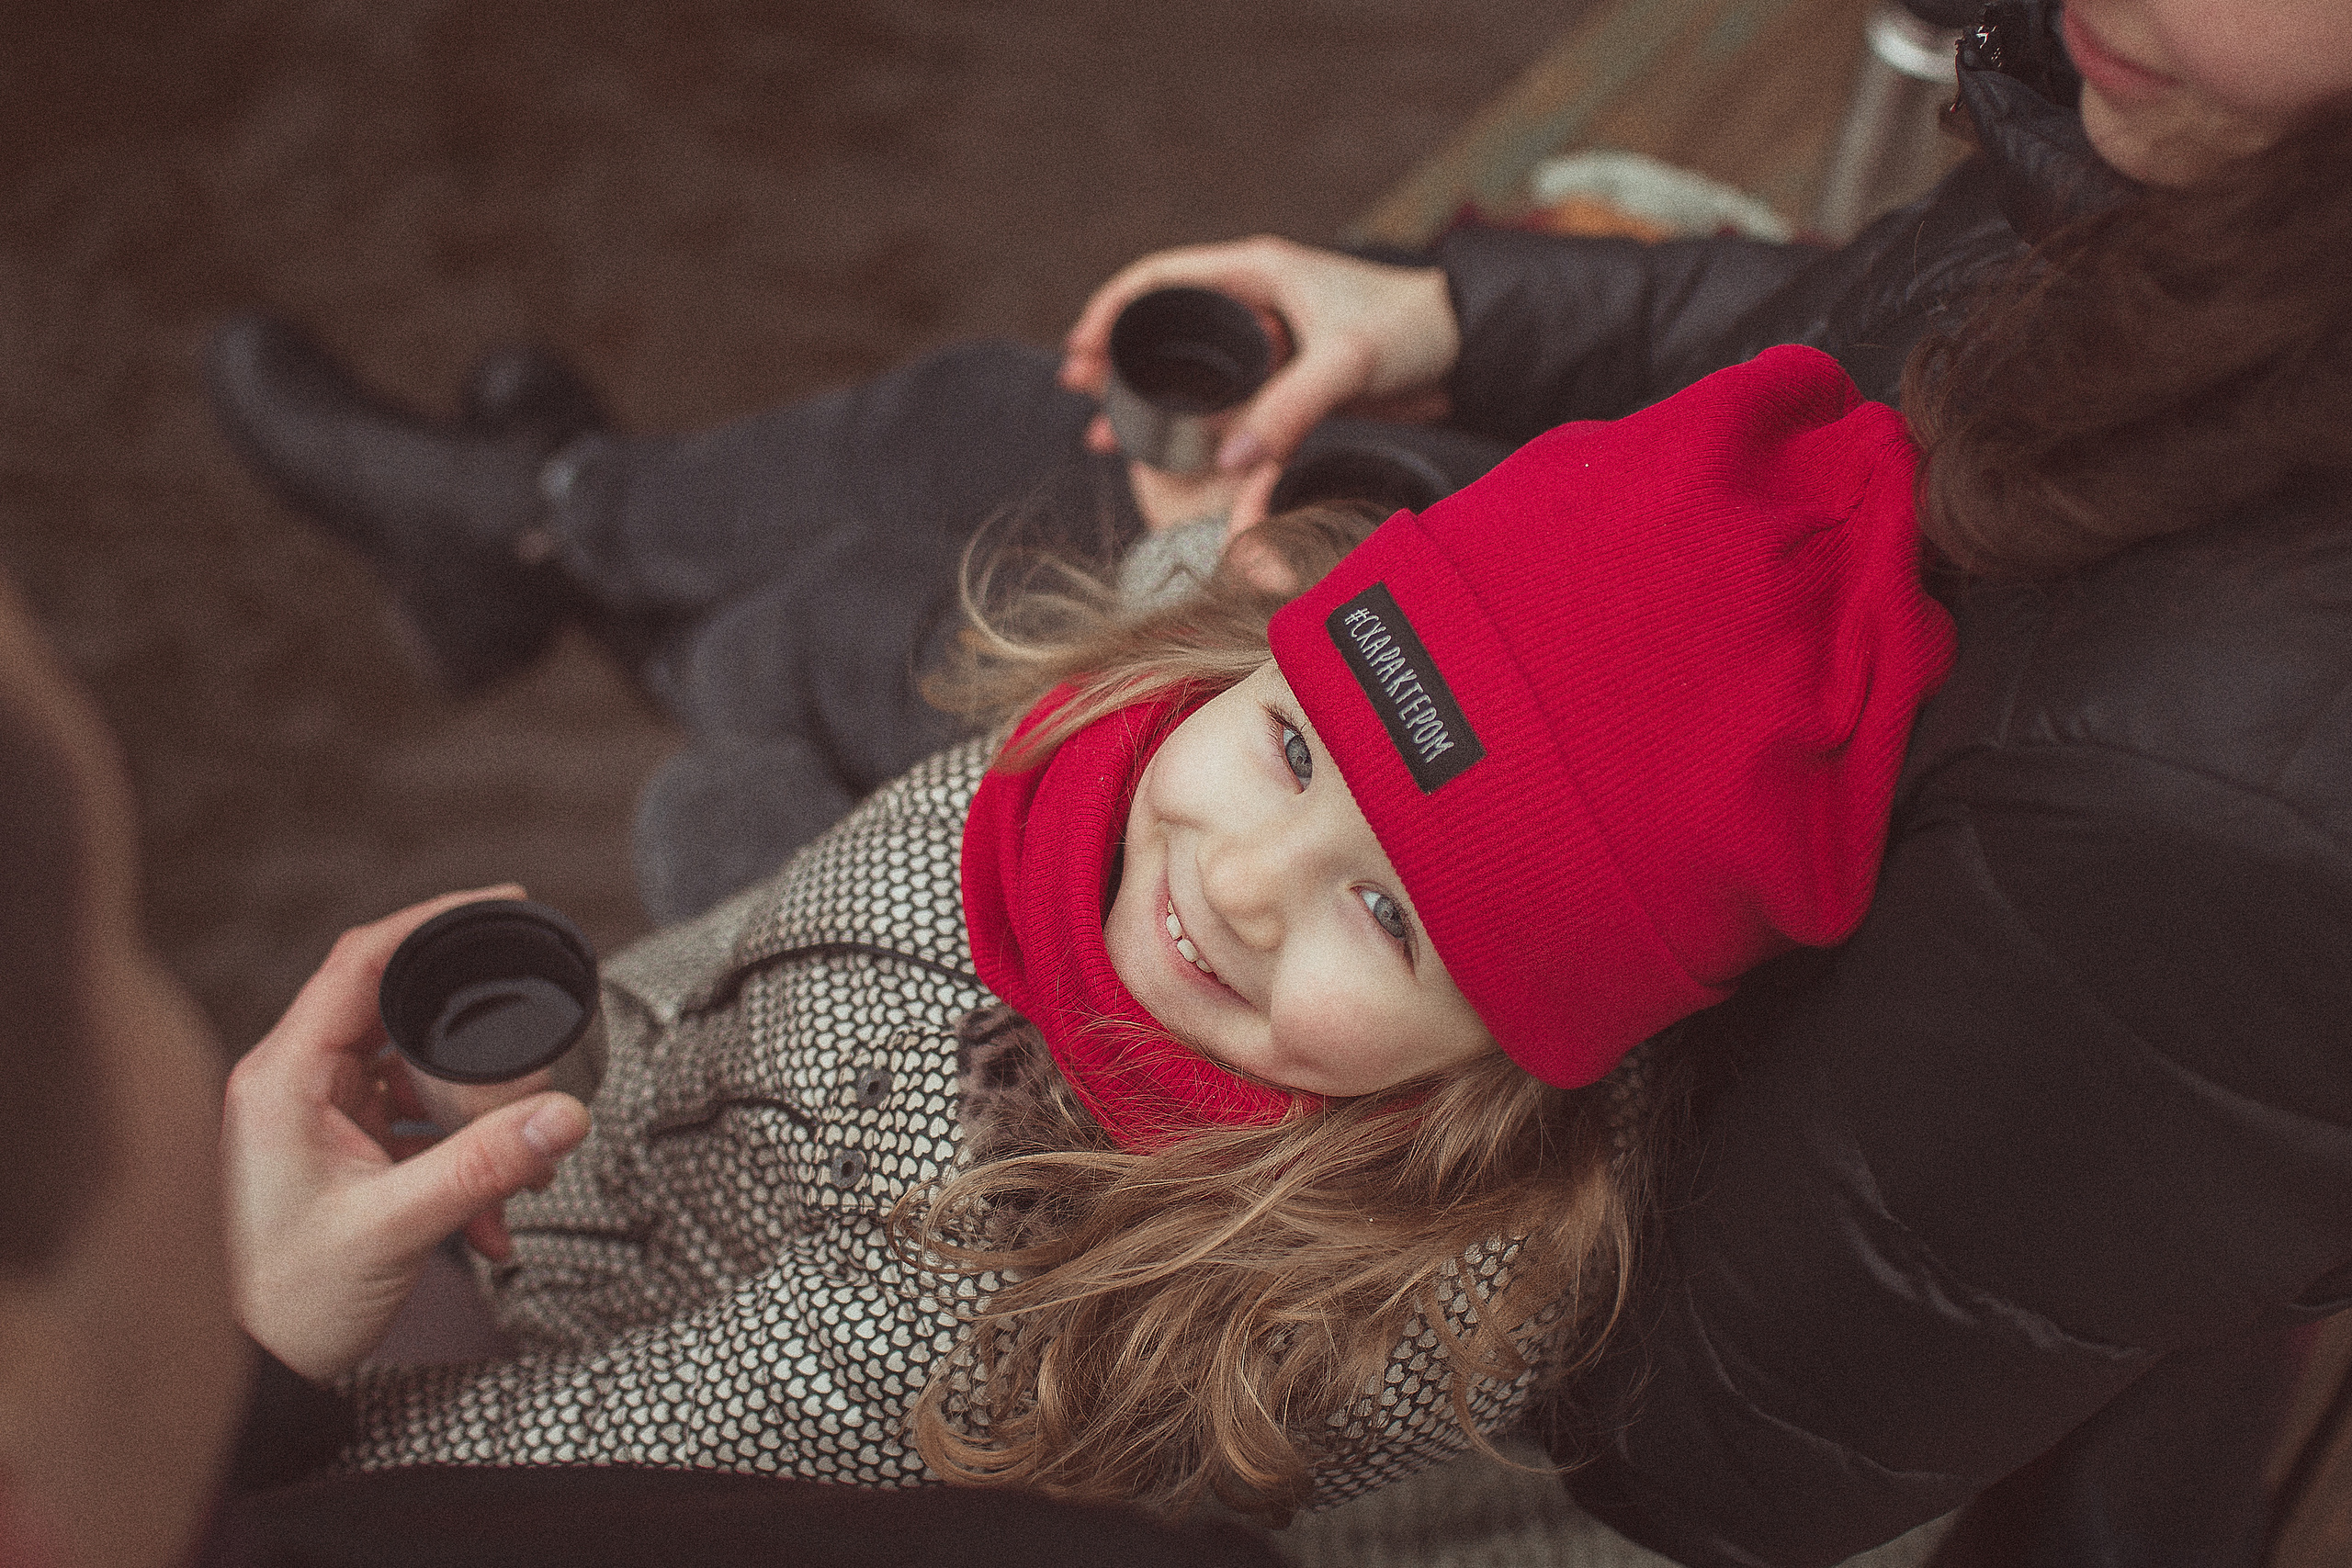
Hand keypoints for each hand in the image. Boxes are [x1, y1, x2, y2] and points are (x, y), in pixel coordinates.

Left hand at [221, 886, 592, 1382]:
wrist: (247, 1381)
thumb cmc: (283, 1304)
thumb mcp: (395, 1229)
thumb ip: (484, 1168)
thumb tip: (568, 1116)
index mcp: (286, 1077)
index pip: (360, 962)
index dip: (432, 921)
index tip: (502, 902)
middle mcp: (294, 1084)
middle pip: (399, 1017)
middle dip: (475, 1049)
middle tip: (533, 1063)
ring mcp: (314, 1119)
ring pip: (414, 1078)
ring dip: (473, 1120)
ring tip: (517, 1174)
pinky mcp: (335, 1155)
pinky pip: (411, 1129)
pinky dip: (457, 1162)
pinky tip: (488, 1222)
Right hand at [1062, 235, 1460, 532]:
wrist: (1470, 346)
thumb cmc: (1414, 331)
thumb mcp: (1347, 365)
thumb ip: (1290, 410)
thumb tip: (1231, 462)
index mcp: (1257, 270)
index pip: (1159, 277)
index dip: (1111, 310)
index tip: (1080, 351)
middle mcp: (1255, 297)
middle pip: (1163, 322)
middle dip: (1114, 356)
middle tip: (1076, 392)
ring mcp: (1269, 338)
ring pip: (1188, 364)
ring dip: (1146, 394)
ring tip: (1102, 434)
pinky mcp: (1287, 375)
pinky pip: (1223, 394)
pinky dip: (1190, 418)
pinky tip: (1166, 451)